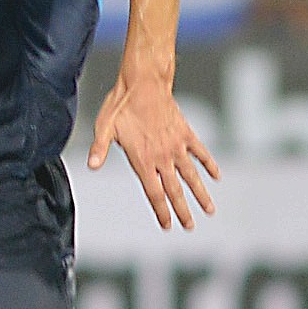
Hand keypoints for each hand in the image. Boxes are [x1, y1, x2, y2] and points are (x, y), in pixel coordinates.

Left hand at [88, 66, 219, 230]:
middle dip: (182, 211)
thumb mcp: (104, 127)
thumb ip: (99, 149)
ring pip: (192, 175)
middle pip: (175, 190)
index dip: (161, 211)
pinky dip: (209, 164)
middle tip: (190, 226)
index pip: (154, 193)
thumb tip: (91, 166)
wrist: (144, 82)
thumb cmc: (121, 104)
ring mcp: (176, 145)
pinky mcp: (185, 133)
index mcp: (143, 159)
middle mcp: (162, 156)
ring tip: (210, 210)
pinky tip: (216, 176)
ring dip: (201, 194)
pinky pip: (201, 152)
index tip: (168, 226)